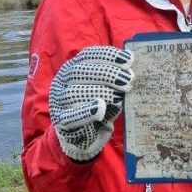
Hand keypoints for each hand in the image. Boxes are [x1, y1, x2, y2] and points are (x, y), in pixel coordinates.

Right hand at [49, 46, 133, 160]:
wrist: (85, 135)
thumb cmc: (99, 107)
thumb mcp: (108, 90)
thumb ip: (117, 81)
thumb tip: (132, 72)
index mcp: (74, 67)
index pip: (88, 56)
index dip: (108, 56)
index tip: (129, 60)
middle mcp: (63, 81)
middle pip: (80, 71)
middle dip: (107, 73)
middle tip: (129, 80)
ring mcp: (59, 101)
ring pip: (74, 92)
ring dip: (100, 92)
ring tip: (119, 97)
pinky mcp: (61, 120)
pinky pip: (71, 116)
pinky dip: (86, 111)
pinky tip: (100, 109)